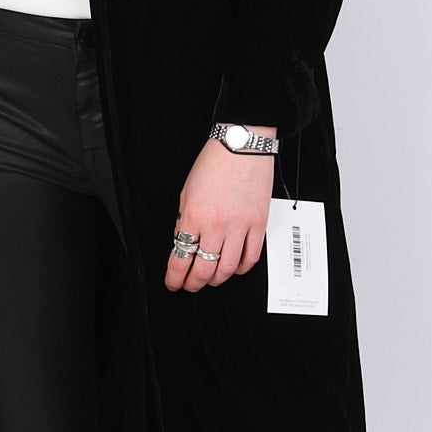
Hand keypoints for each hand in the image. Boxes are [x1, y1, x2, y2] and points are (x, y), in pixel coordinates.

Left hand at [165, 127, 276, 290]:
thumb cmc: (214, 163)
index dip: (174, 277)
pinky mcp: (258, 225)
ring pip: (227, 269)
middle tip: (190, 285)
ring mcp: (239, 227)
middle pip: (203, 270)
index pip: (180, 258)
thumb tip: (182, 241)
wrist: (242, 146)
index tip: (173, 282)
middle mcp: (216, 226)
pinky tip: (233, 268)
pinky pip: (251, 257)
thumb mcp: (186, 192)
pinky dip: (241, 269)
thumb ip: (184, 220)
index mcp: (194, 217)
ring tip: (210, 280)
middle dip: (193, 283)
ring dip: (216, 280)